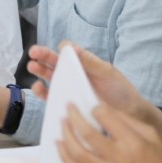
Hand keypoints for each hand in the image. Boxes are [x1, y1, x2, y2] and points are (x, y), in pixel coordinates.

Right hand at [28, 41, 151, 123]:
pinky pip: (51, 97)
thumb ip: (90, 61)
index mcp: (84, 63)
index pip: (68, 52)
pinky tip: (38, 88)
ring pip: (50, 78)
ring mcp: (70, 89)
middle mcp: (75, 74)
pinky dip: (43, 93)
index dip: (61, 48)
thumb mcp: (107, 72)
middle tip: (33, 53)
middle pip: (55, 63)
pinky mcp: (68, 105)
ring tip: (32, 67)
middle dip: (43, 56)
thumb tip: (71, 47)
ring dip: (39, 72)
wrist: (129, 115)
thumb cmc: (120, 90)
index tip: (58, 49)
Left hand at [60, 104, 161, 162]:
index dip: (96, 108)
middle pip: (87, 133)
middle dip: (74, 116)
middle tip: (69, 108)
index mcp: (133, 142)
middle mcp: (119, 157)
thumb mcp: (152, 135)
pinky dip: (65, 157)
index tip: (92, 106)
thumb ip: (129, 120)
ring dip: (66, 136)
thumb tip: (105, 109)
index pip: (106, 117)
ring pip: (77, 153)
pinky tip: (61, 146)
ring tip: (63, 124)